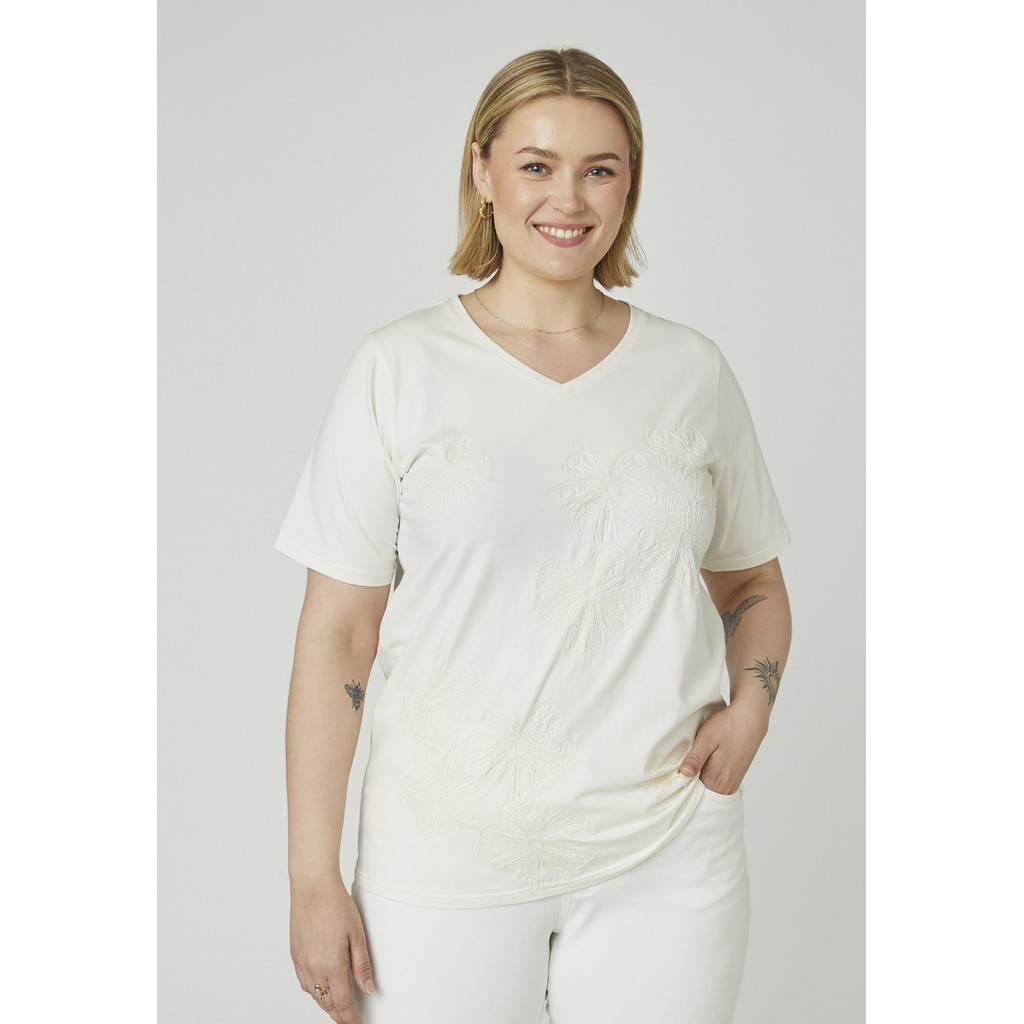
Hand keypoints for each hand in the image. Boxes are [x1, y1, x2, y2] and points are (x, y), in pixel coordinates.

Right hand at [290, 874, 374, 1023]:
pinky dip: (313, 989)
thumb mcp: (357, 935)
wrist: (312, 886)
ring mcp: (301, 962)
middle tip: (349, 1019)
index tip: (356, 1023)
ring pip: (313, 994)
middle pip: (326, 1003)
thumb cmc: (335, 904)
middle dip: (338, 1014)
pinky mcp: (295, 954)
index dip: (350, 1018)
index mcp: (331, 965)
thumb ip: (361, 965)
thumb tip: (368, 989)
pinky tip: (321, 986)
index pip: (342, 1003)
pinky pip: (304, 981)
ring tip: (337, 1006)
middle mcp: (313, 968)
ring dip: (325, 1003)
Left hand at [677, 698, 768, 794]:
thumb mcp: (706, 739)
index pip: (692, 792)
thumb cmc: (727, 726)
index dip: (683, 783)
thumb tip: (683, 774)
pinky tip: (707, 762)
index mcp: (715, 780)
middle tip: (685, 764)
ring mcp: (732, 783)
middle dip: (691, 782)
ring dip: (701, 778)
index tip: (677, 772)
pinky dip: (711, 776)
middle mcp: (725, 786)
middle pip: (702, 792)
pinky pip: (719, 784)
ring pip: (710, 788)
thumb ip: (695, 759)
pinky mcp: (736, 777)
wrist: (750, 719)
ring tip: (697, 762)